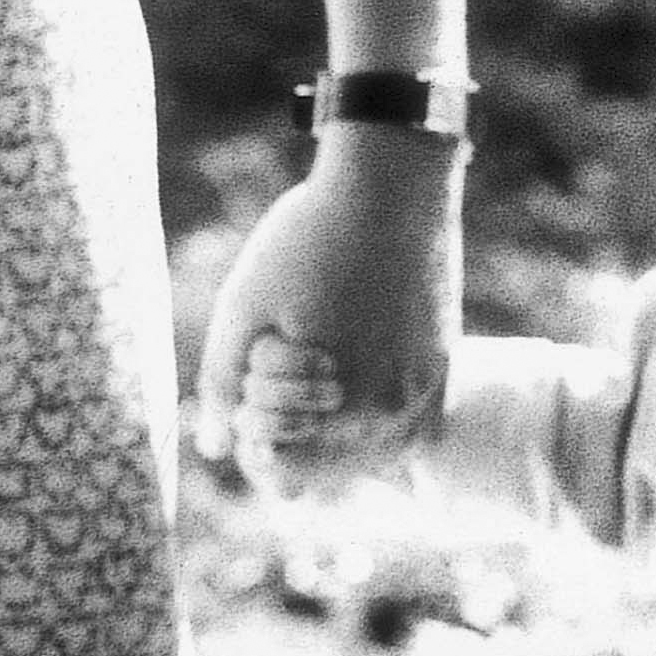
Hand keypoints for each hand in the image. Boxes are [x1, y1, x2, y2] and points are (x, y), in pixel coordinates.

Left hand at [193, 131, 461, 493]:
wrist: (391, 183)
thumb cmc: (308, 241)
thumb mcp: (244, 309)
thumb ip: (223, 387)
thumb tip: (215, 448)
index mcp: (348, 410)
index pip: (283, 472)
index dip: (250, 430)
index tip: (248, 378)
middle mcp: (397, 414)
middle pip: (322, 465)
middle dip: (285, 422)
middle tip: (277, 349)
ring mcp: (425, 391)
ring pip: (359, 446)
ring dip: (324, 416)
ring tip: (309, 346)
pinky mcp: (441, 366)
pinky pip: (393, 416)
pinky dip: (360, 399)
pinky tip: (342, 350)